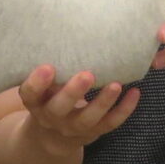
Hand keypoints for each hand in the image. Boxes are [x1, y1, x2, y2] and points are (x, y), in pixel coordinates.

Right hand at [16, 65, 140, 149]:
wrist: (54, 135)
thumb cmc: (49, 96)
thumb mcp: (42, 87)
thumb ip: (49, 68)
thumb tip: (62, 28)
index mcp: (36, 102)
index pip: (30, 94)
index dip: (36, 83)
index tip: (47, 67)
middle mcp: (52, 117)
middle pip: (59, 108)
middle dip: (73, 92)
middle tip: (87, 74)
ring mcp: (73, 127)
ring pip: (88, 119)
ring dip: (103, 102)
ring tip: (116, 85)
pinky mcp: (94, 132)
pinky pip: (110, 123)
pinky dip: (124, 110)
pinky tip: (135, 93)